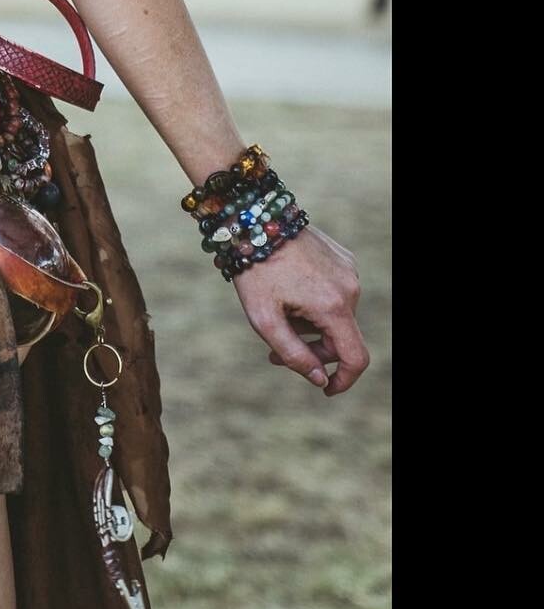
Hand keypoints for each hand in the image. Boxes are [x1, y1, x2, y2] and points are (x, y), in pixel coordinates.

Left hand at [232, 224, 368, 395]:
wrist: (253, 219)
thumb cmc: (255, 269)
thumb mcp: (264, 319)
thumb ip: (293, 355)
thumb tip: (319, 379)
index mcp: (334, 306)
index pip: (355, 358)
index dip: (344, 380)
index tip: (325, 389)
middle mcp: (350, 288)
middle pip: (340, 338)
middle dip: (311, 349)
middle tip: (273, 349)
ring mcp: (349, 270)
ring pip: (335, 316)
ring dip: (309, 324)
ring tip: (277, 309)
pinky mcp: (343, 258)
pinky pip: (334, 293)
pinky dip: (314, 302)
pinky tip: (287, 289)